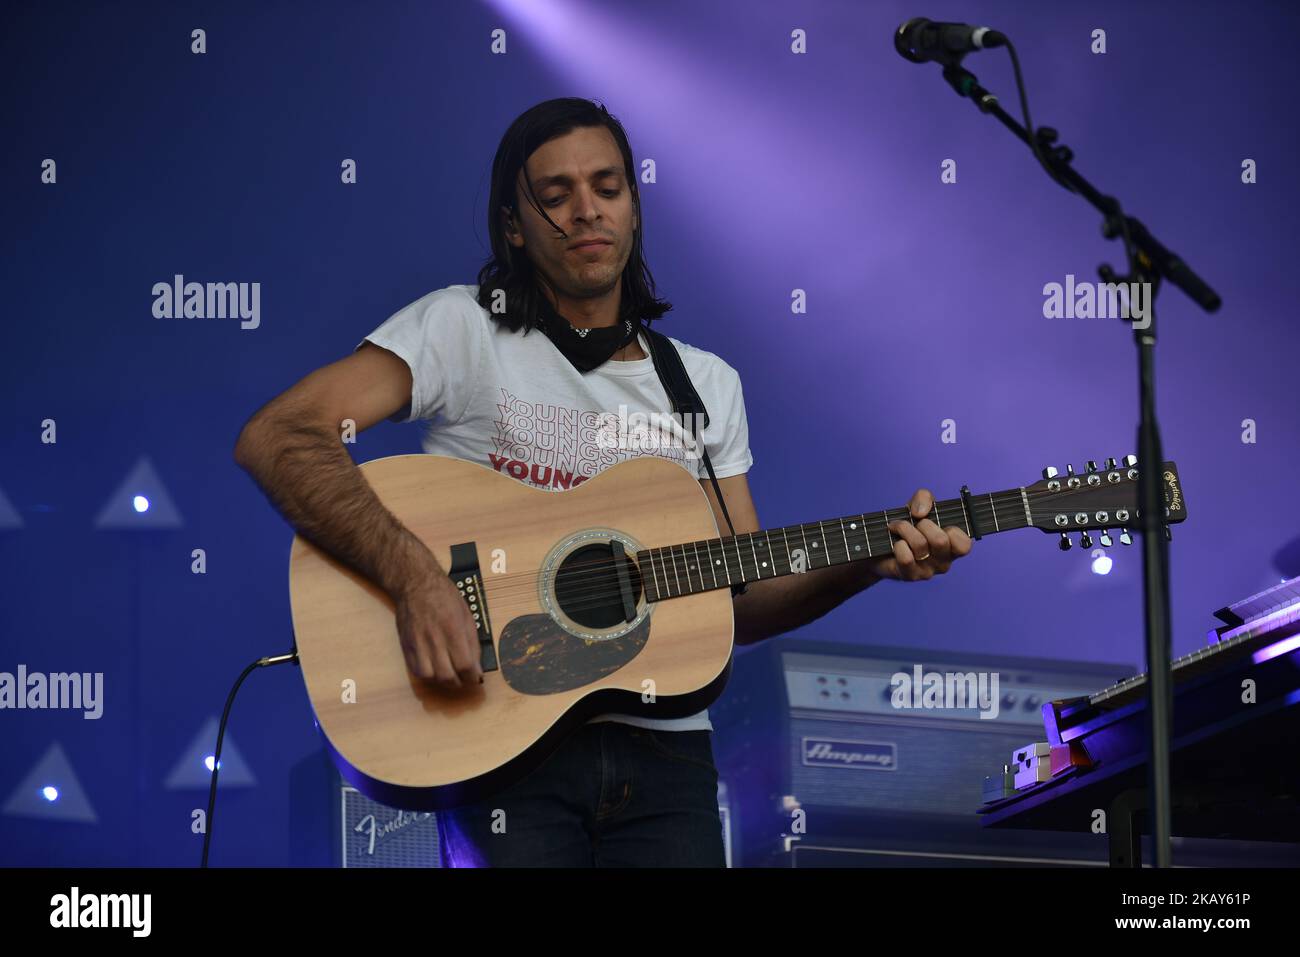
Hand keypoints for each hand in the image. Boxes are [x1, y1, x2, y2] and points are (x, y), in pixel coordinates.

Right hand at [393, 566, 483, 688]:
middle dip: (459, 683)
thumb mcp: (467, 616)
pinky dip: (428, 676)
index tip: (476, 678)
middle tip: (463, 679)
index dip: (472, 677)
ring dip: (442, 681)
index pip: (464, 665)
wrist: (415, 584)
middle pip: (447, 675)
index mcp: (453, 629)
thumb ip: (472, 643)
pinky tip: (435, 669)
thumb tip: (477, 668)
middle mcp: (434, 638)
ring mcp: (418, 643)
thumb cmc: (444, 596)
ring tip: (449, 674)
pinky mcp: (407, 645)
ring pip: (430, 677)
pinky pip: (416, 670)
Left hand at [865, 488, 972, 581]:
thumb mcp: (918, 506)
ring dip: (905, 529)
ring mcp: (928, 571)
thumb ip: (925, 498)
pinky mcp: (910, 576)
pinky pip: (906, 558)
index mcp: (952, 547)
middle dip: (923, 524)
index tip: (938, 523)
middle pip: (940, 540)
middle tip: (914, 524)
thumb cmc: (906, 526)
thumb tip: (920, 512)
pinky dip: (898, 545)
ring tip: (897, 528)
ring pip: (920, 545)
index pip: (964, 545)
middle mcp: (943, 562)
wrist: (879, 544)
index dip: (952, 531)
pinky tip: (895, 544)